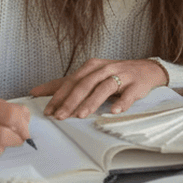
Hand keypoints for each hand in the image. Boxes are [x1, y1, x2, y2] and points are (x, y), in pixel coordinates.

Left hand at [32, 58, 167, 118]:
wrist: (146, 69)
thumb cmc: (114, 74)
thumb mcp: (89, 76)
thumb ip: (64, 84)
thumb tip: (35, 92)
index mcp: (92, 66)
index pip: (72, 81)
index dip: (59, 96)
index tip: (48, 111)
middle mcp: (105, 68)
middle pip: (85, 84)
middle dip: (72, 101)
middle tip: (61, 116)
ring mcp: (122, 75)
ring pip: (104, 87)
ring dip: (92, 102)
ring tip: (81, 115)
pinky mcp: (136, 84)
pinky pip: (128, 94)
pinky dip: (121, 102)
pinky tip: (114, 111)